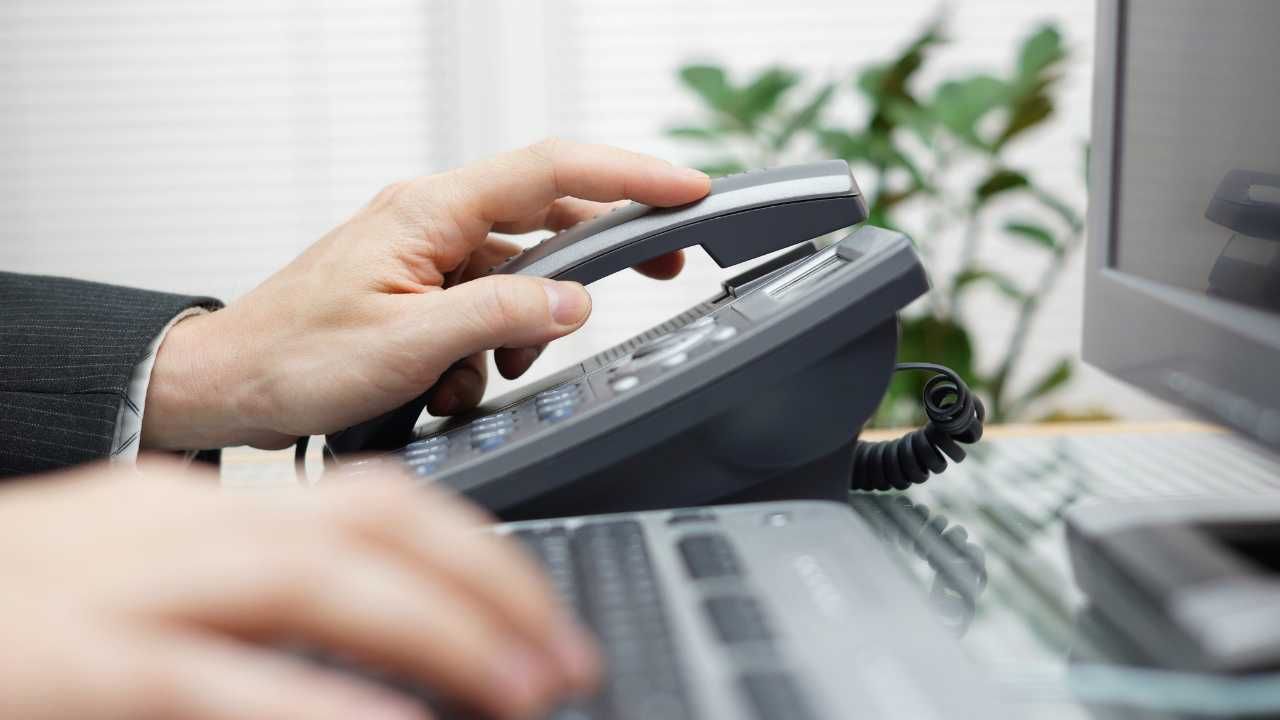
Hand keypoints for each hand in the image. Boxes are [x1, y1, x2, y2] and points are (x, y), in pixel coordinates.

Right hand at [0, 460, 598, 719]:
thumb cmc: (11, 612)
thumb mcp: (143, 583)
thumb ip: (255, 599)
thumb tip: (377, 638)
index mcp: (195, 508)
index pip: (372, 499)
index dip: (474, 552)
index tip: (536, 608)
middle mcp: (173, 526)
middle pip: (369, 522)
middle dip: (488, 585)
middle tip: (562, 655)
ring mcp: (121, 588)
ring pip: (312, 578)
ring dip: (439, 633)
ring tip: (522, 689)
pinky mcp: (72, 667)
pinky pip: (215, 680)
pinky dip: (320, 705)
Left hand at [142, 139, 709, 449]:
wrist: (228, 388)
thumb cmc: (292, 359)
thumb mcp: (407, 344)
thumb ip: (500, 315)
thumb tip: (575, 302)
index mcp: (430, 211)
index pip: (552, 171)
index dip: (629, 176)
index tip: (688, 189)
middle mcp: (432, 221)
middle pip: (549, 218)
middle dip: (602, 254)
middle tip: (663, 272)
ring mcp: (425, 256)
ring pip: (519, 276)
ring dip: (526, 326)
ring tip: (486, 371)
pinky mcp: (419, 292)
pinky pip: (485, 308)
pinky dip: (487, 348)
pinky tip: (449, 383)